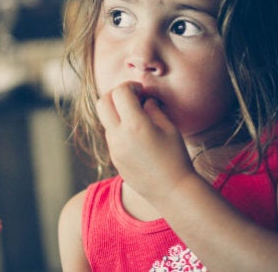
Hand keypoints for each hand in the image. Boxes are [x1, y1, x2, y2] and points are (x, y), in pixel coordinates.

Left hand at [96, 82, 194, 201]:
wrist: (171, 190)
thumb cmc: (175, 157)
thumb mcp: (168, 127)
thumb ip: (152, 108)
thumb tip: (143, 98)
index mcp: (134, 125)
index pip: (120, 93)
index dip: (130, 86)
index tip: (141, 90)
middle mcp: (118, 135)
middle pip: (102, 102)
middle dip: (115, 94)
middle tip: (131, 97)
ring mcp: (113, 148)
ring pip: (105, 119)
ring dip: (117, 112)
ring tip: (137, 118)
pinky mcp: (113, 157)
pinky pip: (110, 135)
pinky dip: (119, 127)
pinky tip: (136, 135)